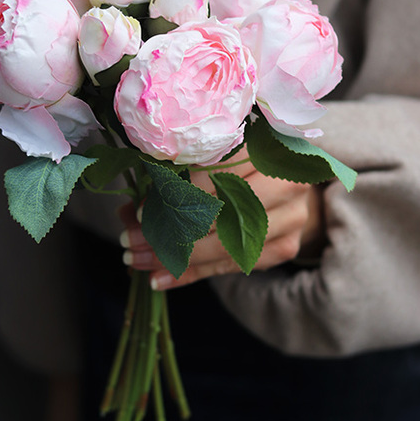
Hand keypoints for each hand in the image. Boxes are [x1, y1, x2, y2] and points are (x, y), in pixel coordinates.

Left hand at [119, 148, 324, 290]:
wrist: (285, 181)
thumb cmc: (236, 164)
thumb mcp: (205, 159)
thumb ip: (171, 179)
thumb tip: (128, 213)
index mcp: (264, 144)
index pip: (213, 173)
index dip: (175, 194)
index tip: (139, 213)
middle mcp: (285, 180)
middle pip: (220, 213)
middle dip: (169, 231)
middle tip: (130, 242)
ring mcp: (291, 216)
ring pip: (225, 244)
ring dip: (176, 257)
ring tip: (139, 261)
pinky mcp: (286, 245)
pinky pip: (233, 264)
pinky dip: (194, 273)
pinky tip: (163, 276)